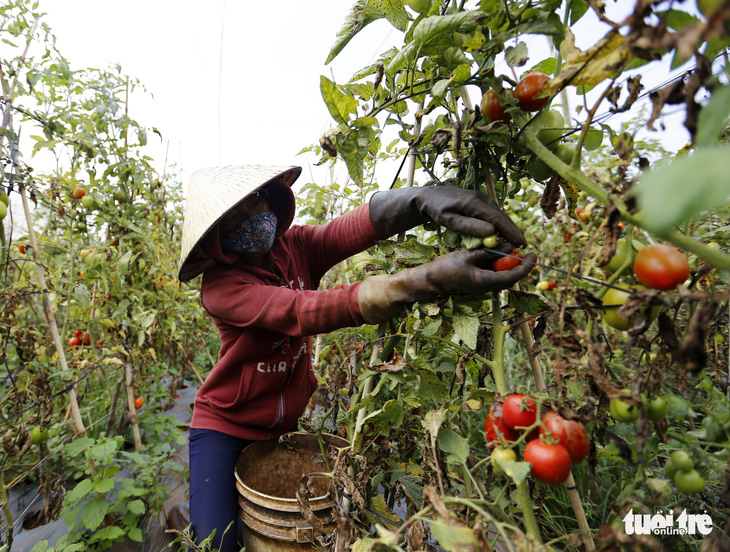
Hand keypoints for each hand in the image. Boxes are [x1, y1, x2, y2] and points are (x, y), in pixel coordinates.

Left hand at [369, 184, 525, 246]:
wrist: (428, 196)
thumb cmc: (437, 210)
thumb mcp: (450, 220)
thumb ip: (469, 227)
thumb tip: (491, 232)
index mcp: (474, 203)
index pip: (498, 219)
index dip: (511, 232)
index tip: (520, 243)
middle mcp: (481, 198)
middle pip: (502, 216)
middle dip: (513, 231)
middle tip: (522, 245)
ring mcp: (481, 198)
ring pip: (498, 214)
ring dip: (507, 228)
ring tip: (515, 242)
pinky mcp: (479, 200)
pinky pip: (493, 213)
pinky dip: (499, 223)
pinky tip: (502, 234)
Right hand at [411, 244, 535, 297]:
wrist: (432, 280)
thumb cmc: (446, 268)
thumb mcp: (468, 255)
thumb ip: (488, 251)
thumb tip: (508, 245)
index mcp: (485, 282)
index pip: (512, 276)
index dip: (526, 267)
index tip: (534, 256)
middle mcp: (487, 287)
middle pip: (511, 277)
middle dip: (520, 264)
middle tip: (525, 251)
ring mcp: (483, 286)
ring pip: (504, 275)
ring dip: (509, 263)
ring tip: (511, 249)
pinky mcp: (480, 282)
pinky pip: (495, 274)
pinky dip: (499, 264)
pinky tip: (498, 253)